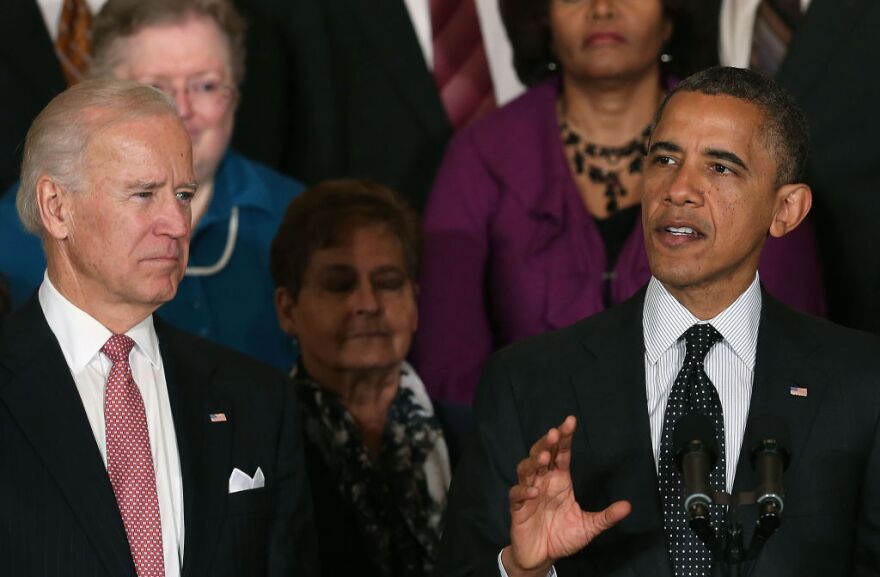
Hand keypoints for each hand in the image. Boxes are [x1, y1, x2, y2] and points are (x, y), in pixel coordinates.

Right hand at [503, 416, 630, 576]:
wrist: (543, 557)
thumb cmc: (563, 537)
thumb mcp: (589, 527)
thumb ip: (606, 516)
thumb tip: (628, 506)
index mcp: (560, 480)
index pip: (561, 454)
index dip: (565, 438)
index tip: (570, 422)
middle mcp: (544, 482)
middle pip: (541, 454)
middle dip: (547, 443)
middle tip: (555, 434)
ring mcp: (529, 493)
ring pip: (526, 469)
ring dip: (533, 462)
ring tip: (544, 457)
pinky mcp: (518, 508)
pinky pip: (517, 495)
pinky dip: (523, 490)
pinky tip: (533, 491)